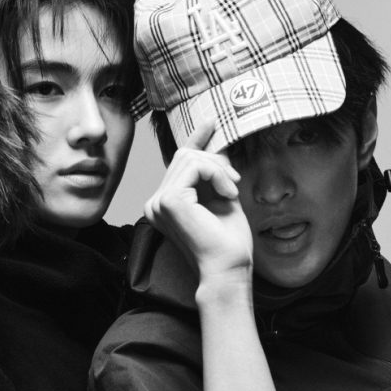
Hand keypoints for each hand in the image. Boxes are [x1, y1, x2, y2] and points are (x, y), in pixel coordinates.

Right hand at [144, 122, 253, 280]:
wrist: (228, 267)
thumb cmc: (228, 241)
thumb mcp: (223, 197)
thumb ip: (215, 173)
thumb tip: (216, 144)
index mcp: (165, 203)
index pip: (178, 163)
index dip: (194, 139)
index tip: (210, 123)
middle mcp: (155, 202)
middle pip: (184, 156)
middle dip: (215, 162)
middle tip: (234, 182)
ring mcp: (158, 201)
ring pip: (190, 158)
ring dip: (218, 169)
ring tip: (231, 191)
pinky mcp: (169, 200)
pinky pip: (194, 166)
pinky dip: (216, 174)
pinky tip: (226, 194)